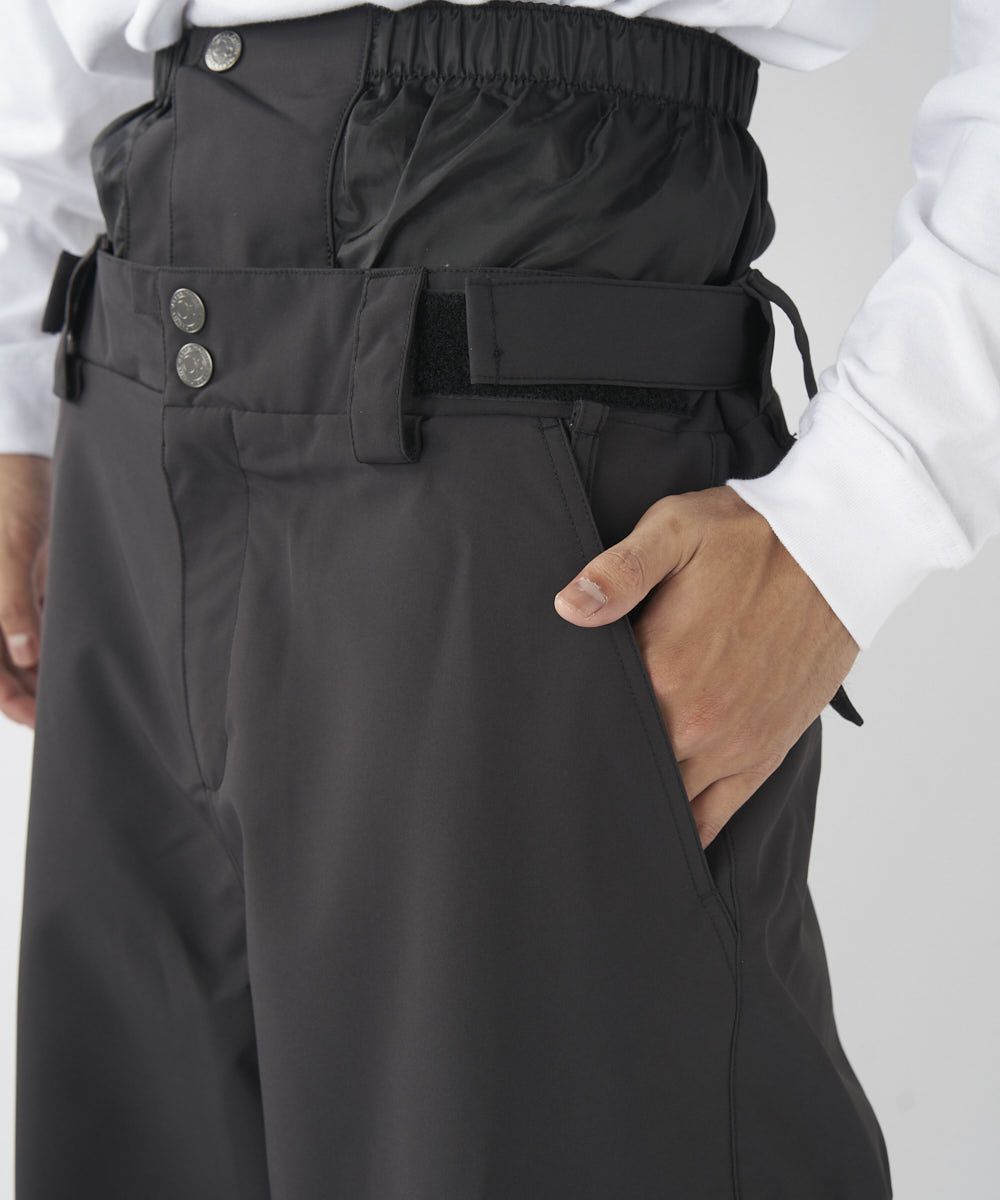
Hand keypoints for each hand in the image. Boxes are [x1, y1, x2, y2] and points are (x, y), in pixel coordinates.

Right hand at [0, 454, 51, 728]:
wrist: (25, 455)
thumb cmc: (11, 496)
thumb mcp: (12, 550)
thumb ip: (13, 605)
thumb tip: (23, 657)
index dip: (8, 699)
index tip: (38, 721)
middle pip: (6, 666)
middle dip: (31, 695)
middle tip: (69, 719)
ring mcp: (11, 595)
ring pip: (25, 651)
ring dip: (44, 675)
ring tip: (79, 697)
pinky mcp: (32, 581)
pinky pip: (41, 624)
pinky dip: (55, 644)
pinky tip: (78, 661)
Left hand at [553, 485, 857, 847]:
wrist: (839, 552)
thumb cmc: (751, 537)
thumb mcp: (675, 531)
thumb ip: (618, 571)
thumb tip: (567, 606)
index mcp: (663, 670)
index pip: (596, 719)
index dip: (567, 726)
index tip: (539, 734)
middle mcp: (696, 722)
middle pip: (625, 766)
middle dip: (594, 769)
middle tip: (555, 778)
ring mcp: (733, 745)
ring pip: (667, 800)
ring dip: (635, 802)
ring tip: (598, 812)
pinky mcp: (764, 753)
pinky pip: (717, 815)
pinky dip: (686, 831)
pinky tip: (657, 836)